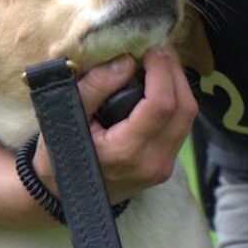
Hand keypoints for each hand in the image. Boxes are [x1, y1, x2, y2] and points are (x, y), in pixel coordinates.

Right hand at [34, 48, 197, 202]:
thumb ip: (96, 86)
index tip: (149, 50)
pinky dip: (175, 102)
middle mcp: (152, 163)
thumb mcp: (65, 117)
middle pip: (184, 109)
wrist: (63, 196)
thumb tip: (127, 60)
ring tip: (158, 66)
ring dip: (178, 86)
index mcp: (125, 152)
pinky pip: (181, 127)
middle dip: (175, 74)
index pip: (161, 105)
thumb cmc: (59, 155)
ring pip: (188, 118)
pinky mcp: (166, 167)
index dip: (161, 71)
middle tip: (157, 53)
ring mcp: (163, 168)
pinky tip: (158, 88)